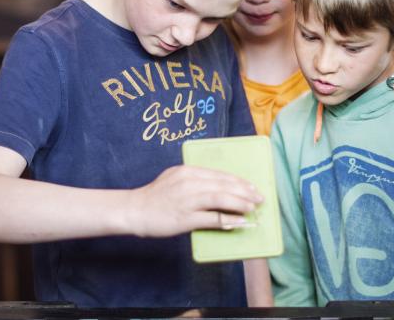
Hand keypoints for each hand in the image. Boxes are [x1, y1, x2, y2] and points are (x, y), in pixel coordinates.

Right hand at [127, 165, 264, 237]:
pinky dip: (228, 219)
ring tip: (253, 208)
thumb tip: (220, 189)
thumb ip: (195, 181)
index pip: (219, 174)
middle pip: (223, 185)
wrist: (134, 210)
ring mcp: (187, 200)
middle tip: (259, 198)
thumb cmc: (155, 197)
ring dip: (240, 203)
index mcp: (187, 171)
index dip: (238, 181)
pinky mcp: (185, 218)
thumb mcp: (174, 179)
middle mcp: (188, 182)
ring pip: (220, 199)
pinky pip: (212, 218)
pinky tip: (239, 222)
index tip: (252, 186)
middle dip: (244, 191)